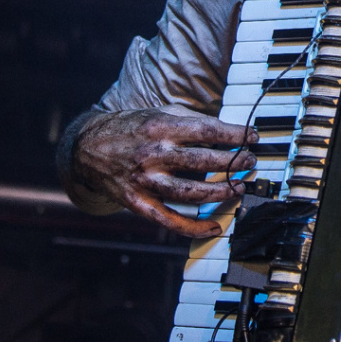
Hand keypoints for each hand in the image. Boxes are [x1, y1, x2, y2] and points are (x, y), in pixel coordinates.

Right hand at [69, 108, 255, 238]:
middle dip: (233, 163)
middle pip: (203, 162)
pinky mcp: (138, 203)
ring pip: (191, 194)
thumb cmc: (131, 129)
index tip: (252, 137)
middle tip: (250, 162)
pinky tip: (215, 227)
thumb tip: (228, 132)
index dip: (235, 134)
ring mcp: (145, 181)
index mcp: (160, 127)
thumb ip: (191, 122)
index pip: (207, 130)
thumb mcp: (159, 113)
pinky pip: (169, 221)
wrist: (88, 148)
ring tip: (239, 188)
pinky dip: (194, 227)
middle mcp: (153, 155)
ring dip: (221, 193)